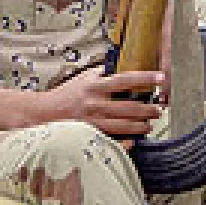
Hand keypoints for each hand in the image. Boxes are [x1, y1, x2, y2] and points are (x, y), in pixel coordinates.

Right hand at [35, 66, 165, 139]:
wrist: (43, 113)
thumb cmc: (67, 94)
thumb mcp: (84, 77)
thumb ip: (103, 72)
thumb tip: (122, 63)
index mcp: (96, 86)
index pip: (126, 79)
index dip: (146, 78)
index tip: (162, 77)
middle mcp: (96, 103)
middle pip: (129, 106)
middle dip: (148, 108)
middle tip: (159, 109)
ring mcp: (92, 121)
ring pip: (123, 125)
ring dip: (140, 125)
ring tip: (150, 124)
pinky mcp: (89, 135)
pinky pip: (110, 140)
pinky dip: (124, 141)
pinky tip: (134, 140)